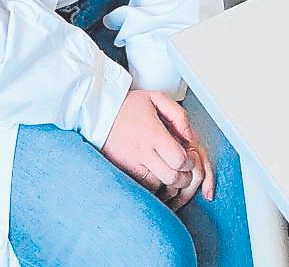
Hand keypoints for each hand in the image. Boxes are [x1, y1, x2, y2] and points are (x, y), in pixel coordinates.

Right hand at [101, 89, 214, 208]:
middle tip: (184, 168)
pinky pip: (143, 188)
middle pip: (172, 178)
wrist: (97, 114)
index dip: (190, 162)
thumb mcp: (157, 98)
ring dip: (169, 184)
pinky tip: (156, 175)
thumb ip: (179, 115)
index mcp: (152, 133)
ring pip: (159, 187)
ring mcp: (130, 165)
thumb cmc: (127, 107)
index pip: (179, 160)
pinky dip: (154, 186)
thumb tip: (190, 136)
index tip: (189, 157)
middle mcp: (141, 152)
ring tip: (170, 171)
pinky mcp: (122, 173)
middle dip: (184, 177)